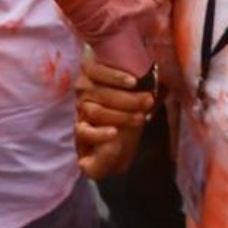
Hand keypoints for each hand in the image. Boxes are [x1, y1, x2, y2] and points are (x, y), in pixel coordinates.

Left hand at [73, 52, 152, 177]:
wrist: (127, 71)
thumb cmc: (126, 114)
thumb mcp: (119, 144)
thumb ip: (107, 158)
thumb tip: (92, 162)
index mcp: (84, 127)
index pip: (82, 134)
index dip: (96, 135)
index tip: (116, 134)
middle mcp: (80, 105)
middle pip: (95, 112)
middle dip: (121, 116)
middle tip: (142, 116)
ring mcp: (83, 84)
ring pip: (100, 94)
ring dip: (127, 99)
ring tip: (147, 100)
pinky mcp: (88, 65)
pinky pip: (101, 72)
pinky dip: (118, 78)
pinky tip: (133, 82)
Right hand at [74, 52, 154, 129]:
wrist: (120, 135)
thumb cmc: (128, 102)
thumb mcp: (133, 87)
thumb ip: (139, 77)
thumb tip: (154, 74)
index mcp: (91, 70)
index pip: (97, 69)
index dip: (115, 76)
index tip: (135, 82)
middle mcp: (82, 88)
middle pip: (101, 93)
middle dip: (128, 99)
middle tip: (148, 101)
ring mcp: (80, 109)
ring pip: (96, 111)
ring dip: (121, 115)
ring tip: (140, 117)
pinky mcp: (80, 130)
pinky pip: (84, 132)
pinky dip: (100, 133)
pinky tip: (114, 132)